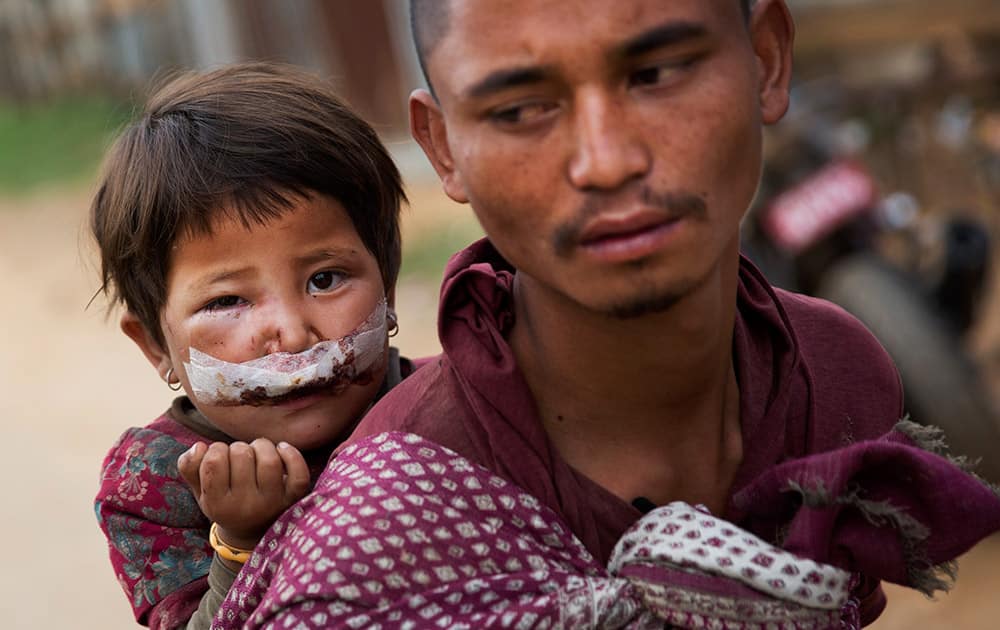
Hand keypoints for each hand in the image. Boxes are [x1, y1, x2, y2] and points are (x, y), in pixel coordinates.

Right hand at [177, 438, 309, 549]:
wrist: (253, 532)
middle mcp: (246, 506)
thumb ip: (190, 468)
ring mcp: (273, 503)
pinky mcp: (293, 498)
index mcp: (218, 505)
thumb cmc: (225, 502)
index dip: (215, 450)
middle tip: (238, 458)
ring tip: (256, 453)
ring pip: (269, 459)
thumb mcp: (201, 491)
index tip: (218, 457)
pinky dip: (291, 454)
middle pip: (242, 454)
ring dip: (261, 446)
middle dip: (238, 448)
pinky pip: (298, 472)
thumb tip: (198, 446)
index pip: (214, 462)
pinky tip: (281, 449)